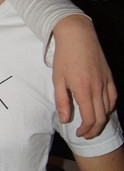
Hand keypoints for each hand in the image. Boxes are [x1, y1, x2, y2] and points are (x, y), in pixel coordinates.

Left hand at [52, 15, 116, 137]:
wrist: (77, 36)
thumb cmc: (65, 57)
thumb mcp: (58, 80)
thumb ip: (62, 101)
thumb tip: (66, 119)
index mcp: (84, 90)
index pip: (90, 118)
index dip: (86, 130)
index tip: (79, 133)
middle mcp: (98, 88)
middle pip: (102, 117)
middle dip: (94, 130)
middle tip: (86, 134)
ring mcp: (105, 82)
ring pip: (109, 108)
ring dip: (102, 120)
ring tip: (93, 125)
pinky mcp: (109, 76)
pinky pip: (113, 96)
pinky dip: (109, 107)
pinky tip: (103, 109)